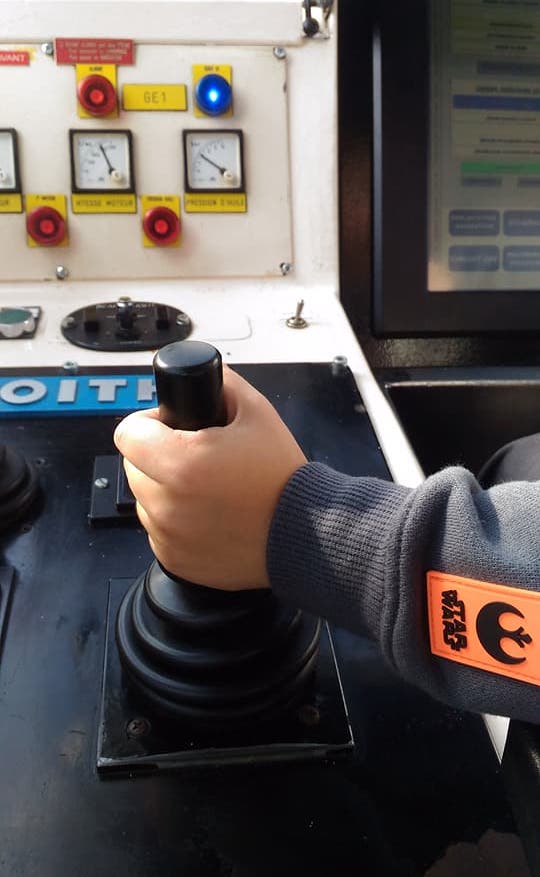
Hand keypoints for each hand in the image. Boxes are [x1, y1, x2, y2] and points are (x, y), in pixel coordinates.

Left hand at [113, 366, 306, 589]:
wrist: (303, 535)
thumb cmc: (282, 479)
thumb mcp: (259, 414)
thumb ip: (224, 384)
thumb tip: (203, 372)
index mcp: (181, 463)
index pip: (128, 433)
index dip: (148, 424)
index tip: (168, 428)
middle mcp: (167, 503)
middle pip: (134, 466)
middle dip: (158, 457)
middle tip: (196, 458)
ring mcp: (168, 535)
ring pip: (146, 500)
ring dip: (165, 491)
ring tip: (206, 489)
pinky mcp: (174, 559)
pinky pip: (159, 531)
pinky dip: (176, 522)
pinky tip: (209, 515)